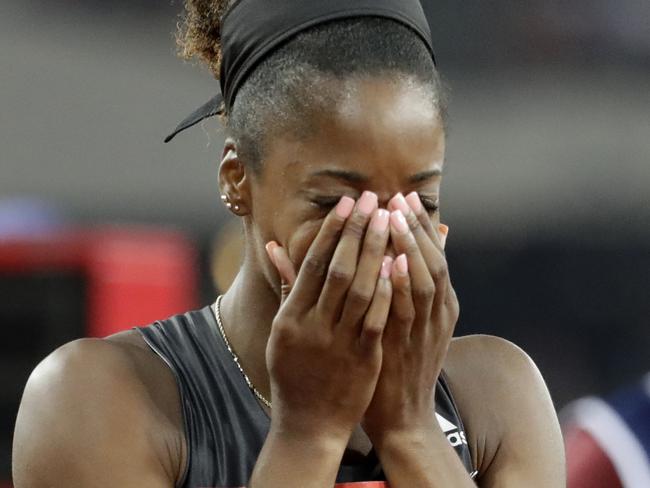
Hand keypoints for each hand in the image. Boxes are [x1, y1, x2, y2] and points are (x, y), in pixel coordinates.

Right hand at [264, 192, 393, 443]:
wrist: (308, 426)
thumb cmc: (293, 375)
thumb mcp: (281, 331)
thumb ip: (285, 288)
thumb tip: (275, 247)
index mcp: (290, 317)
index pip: (312, 264)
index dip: (331, 231)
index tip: (346, 204)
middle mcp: (311, 326)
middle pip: (338, 269)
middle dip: (357, 231)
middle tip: (372, 199)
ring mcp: (337, 343)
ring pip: (360, 290)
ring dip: (376, 252)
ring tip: (389, 221)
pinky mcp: (362, 359)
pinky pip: (376, 320)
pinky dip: (388, 290)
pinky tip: (400, 264)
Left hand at [362, 192, 457, 443]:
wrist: (403, 415)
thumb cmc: (402, 361)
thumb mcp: (417, 321)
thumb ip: (419, 284)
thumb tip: (422, 252)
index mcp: (441, 305)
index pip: (436, 256)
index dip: (422, 226)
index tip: (406, 197)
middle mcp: (438, 314)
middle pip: (434, 261)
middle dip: (417, 228)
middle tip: (400, 197)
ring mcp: (425, 331)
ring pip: (425, 281)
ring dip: (410, 248)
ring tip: (395, 217)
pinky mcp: (407, 348)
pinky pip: (406, 312)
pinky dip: (402, 286)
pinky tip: (391, 262)